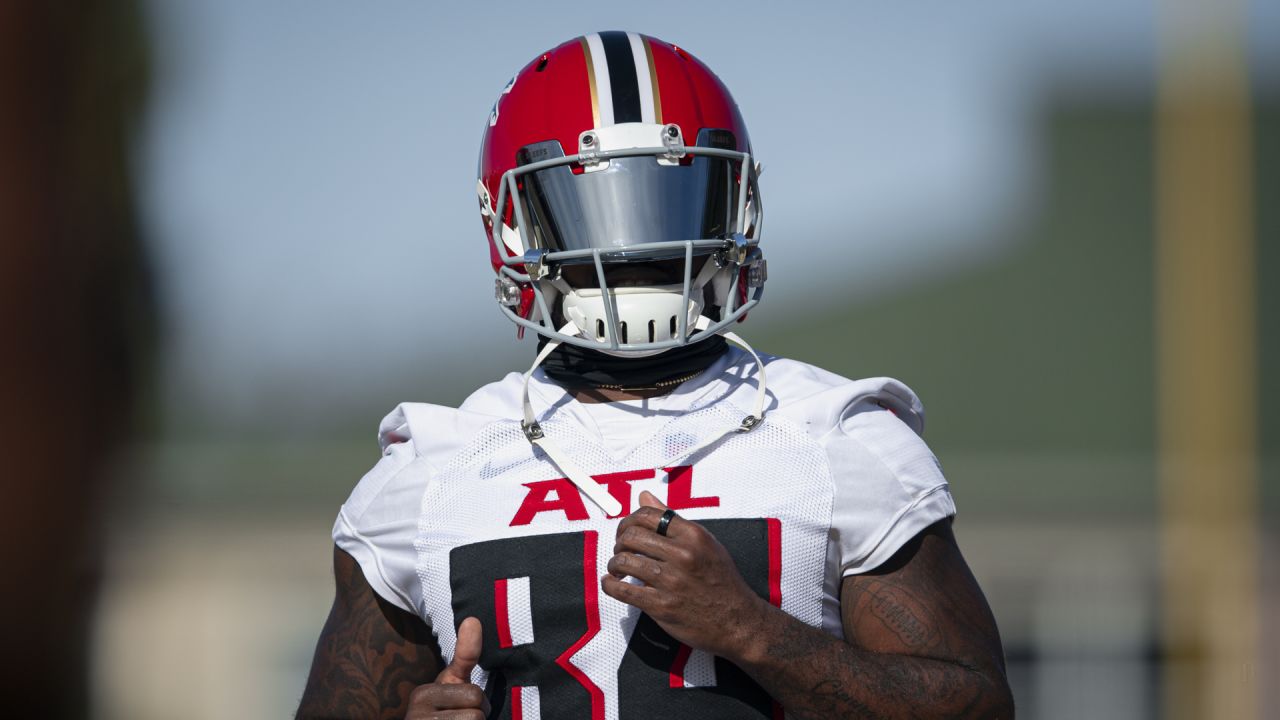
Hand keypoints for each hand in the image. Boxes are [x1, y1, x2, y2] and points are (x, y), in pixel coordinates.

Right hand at [406, 616, 490, 719]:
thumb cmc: (443, 711)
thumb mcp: (453, 681)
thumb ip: (465, 654)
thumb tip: (473, 619)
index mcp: (422, 694)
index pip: (475, 696)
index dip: (479, 704)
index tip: (462, 707)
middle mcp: (416, 717)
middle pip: (476, 715)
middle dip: (477, 718)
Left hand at [601, 491, 769, 658]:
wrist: (737, 621)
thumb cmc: (721, 580)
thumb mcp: (705, 543)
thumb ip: (673, 520)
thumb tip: (645, 497)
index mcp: (693, 535)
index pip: (648, 514)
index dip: (629, 520)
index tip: (626, 531)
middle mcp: (682, 555)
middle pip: (631, 536)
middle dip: (619, 542)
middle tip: (621, 550)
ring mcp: (671, 581)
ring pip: (623, 561)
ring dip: (614, 564)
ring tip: (618, 568)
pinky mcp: (661, 606)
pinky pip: (623, 590)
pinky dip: (610, 585)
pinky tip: (612, 583)